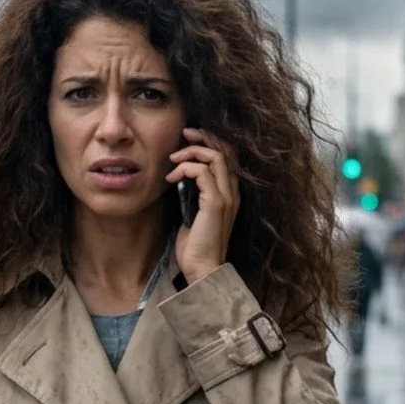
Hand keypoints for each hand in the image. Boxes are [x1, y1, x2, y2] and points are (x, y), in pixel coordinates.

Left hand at [167, 129, 238, 282]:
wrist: (202, 269)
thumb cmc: (195, 246)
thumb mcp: (193, 213)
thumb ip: (192, 194)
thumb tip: (179, 177)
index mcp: (230, 194)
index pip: (228, 156)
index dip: (211, 141)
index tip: (189, 138)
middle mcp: (233, 192)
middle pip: (226, 150)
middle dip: (203, 138)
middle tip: (183, 134)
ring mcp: (227, 197)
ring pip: (216, 157)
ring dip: (191, 152)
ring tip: (173, 159)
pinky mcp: (216, 203)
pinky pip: (204, 172)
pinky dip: (185, 169)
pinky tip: (171, 178)